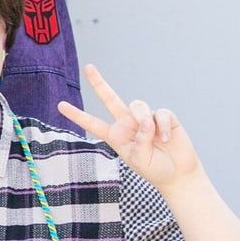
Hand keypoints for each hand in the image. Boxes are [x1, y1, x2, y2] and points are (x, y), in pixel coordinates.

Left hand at [58, 63, 202, 188]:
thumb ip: (140, 140)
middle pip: (110, 99)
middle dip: (99, 83)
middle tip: (88, 67)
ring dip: (145, 120)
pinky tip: (166, 139)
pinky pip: (161, 113)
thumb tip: (146, 120)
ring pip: (138, 105)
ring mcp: (145, 118)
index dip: (77, 115)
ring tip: (155, 139)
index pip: (93, 123)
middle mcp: (128, 124)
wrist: (178, 173)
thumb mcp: (140, 160)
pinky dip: (163, 127)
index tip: (60, 105)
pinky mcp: (164, 117)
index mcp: (115, 136)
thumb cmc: (155, 169)